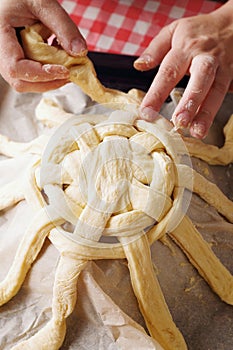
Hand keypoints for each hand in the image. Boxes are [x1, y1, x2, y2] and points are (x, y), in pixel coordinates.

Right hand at [0, 0, 86, 91]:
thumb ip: (63, 26)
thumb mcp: (43, 3)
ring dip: (49, 79)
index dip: (40, 74)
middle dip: (47, 82)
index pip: (15, 67)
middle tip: (69, 73)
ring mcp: (7, 59)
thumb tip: (80, 52)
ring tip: (64, 65)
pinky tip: (57, 61)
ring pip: (26, 82)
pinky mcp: (17, 62)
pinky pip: (30, 76)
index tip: (64, 71)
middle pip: (20, 81)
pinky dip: (47, 74)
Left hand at [134, 1, 232, 138]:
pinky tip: (206, 125)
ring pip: (216, 91)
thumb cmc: (198, 31)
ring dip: (206, 113)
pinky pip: (225, 94)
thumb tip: (138, 65)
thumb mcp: (174, 31)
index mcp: (186, 47)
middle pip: (199, 80)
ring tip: (197, 132)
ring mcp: (223, 68)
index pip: (169, 72)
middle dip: (190, 103)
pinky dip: (216, 110)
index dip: (157, 93)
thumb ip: (155, 49)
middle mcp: (206, 58)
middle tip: (179, 122)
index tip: (146, 113)